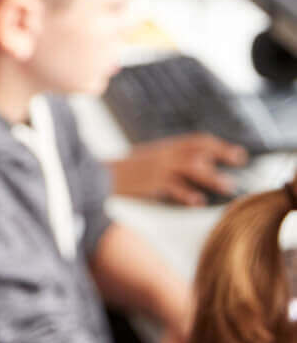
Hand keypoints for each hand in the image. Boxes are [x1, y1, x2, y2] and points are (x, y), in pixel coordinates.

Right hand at [109, 134, 247, 205]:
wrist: (102, 177)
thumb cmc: (128, 172)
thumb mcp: (150, 159)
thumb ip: (170, 160)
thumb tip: (197, 166)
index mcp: (164, 147)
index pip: (195, 141)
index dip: (218, 145)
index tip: (236, 153)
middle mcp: (164, 154)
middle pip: (198, 149)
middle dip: (221, 153)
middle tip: (240, 161)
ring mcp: (158, 168)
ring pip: (191, 167)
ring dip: (212, 176)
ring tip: (228, 186)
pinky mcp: (151, 183)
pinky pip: (173, 187)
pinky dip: (187, 194)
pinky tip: (197, 201)